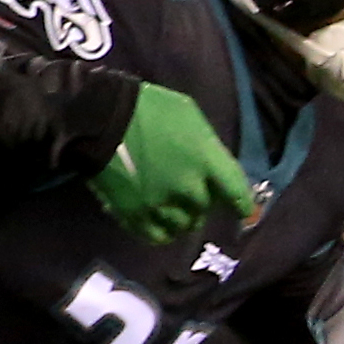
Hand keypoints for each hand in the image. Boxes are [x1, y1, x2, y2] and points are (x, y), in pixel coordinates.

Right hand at [91, 83, 254, 242]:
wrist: (101, 117)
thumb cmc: (147, 107)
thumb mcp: (188, 114)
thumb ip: (207, 144)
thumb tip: (213, 164)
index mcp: (207, 160)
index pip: (237, 193)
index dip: (241, 205)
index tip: (241, 210)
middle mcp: (190, 188)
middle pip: (205, 209)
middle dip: (201, 202)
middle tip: (188, 192)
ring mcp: (163, 205)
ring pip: (183, 225)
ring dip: (182, 218)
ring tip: (172, 207)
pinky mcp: (136, 216)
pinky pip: (158, 236)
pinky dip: (162, 232)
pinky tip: (159, 222)